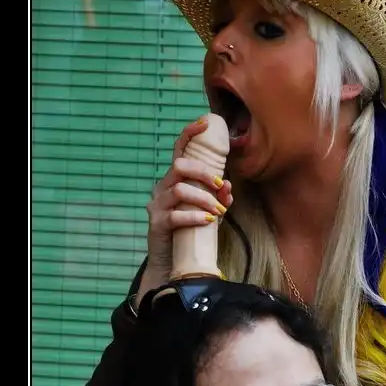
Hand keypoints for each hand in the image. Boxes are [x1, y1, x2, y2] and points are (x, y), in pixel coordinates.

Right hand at [145, 118, 233, 275]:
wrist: (171, 263)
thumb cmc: (190, 233)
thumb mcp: (208, 213)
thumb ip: (218, 198)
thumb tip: (228, 185)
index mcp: (174, 180)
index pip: (178, 150)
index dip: (189, 134)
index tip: (204, 123)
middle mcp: (163, 188)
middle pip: (179, 165)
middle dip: (203, 173)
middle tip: (218, 186)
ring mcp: (157, 205)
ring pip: (179, 190)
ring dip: (203, 199)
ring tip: (217, 212)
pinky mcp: (157, 224)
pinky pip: (175, 215)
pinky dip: (194, 217)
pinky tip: (208, 222)